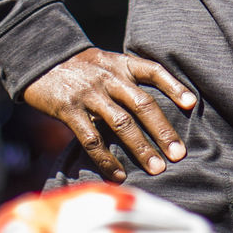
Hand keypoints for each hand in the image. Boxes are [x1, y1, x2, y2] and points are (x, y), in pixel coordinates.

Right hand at [22, 48, 195, 181]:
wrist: (41, 59)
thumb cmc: (83, 67)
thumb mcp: (108, 62)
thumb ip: (129, 78)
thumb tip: (157, 105)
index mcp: (122, 64)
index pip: (154, 71)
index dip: (174, 86)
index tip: (191, 104)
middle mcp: (110, 77)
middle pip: (143, 104)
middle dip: (163, 130)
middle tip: (178, 153)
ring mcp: (90, 94)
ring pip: (121, 123)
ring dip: (141, 148)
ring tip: (156, 167)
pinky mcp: (69, 110)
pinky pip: (92, 138)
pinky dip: (106, 158)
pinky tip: (119, 173)